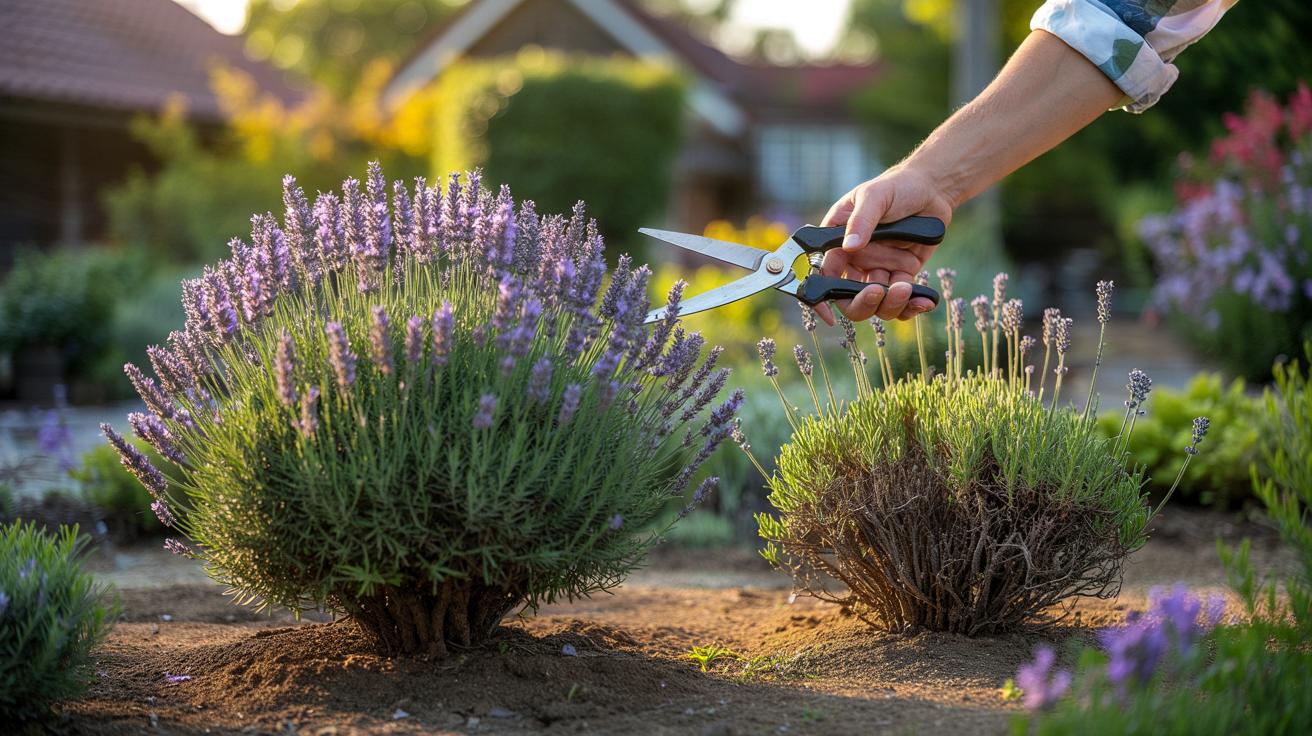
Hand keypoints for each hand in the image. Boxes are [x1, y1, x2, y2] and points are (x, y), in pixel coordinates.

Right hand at [814, 165, 954, 324]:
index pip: (823, 273)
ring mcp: (878, 271)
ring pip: (877, 303)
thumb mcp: (875, 196)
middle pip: (849, 298)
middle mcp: (855, 261)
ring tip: (907, 285)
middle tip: (880, 291)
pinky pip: (901, 301)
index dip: (821, 297)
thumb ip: (861, 220)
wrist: (932, 191)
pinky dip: (912, 305)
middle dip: (864, 301)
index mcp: (838, 241)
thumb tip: (850, 246)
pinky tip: (924, 300)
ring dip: (892, 300)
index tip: (829, 314)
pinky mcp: (901, 277)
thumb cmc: (897, 187)